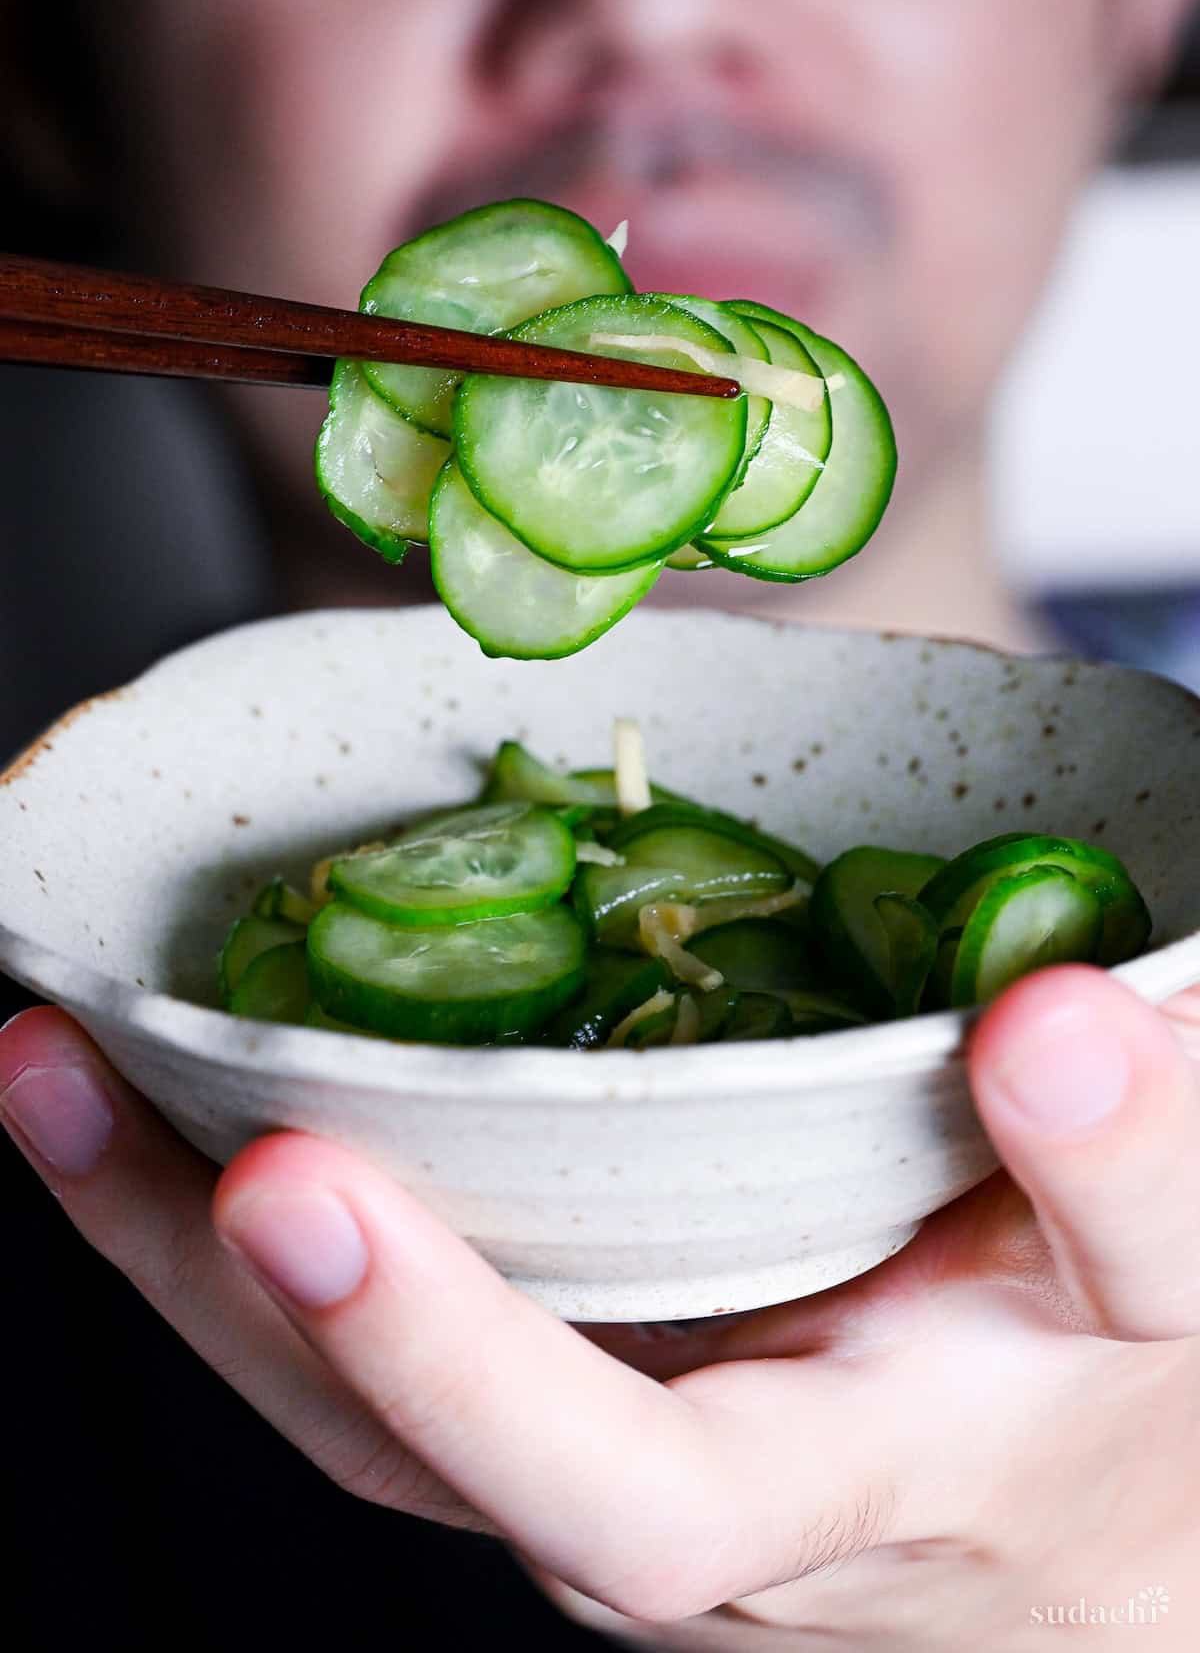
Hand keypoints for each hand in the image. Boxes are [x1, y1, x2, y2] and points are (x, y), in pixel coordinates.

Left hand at [2, 968, 1198, 1650]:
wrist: (1107, 1540)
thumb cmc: (1145, 1402)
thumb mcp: (1188, 1288)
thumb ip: (1132, 1169)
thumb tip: (1045, 1025)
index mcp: (828, 1497)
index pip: (632, 1491)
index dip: (474, 1350)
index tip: (309, 1171)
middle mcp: (672, 1525)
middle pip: (406, 1468)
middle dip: (238, 1295)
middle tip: (102, 1092)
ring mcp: (592, 1475)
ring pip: (351, 1421)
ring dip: (174, 1255)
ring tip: (53, 1077)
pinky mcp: (567, 1415)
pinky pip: (375, 1360)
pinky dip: (232, 1242)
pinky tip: (159, 1108)